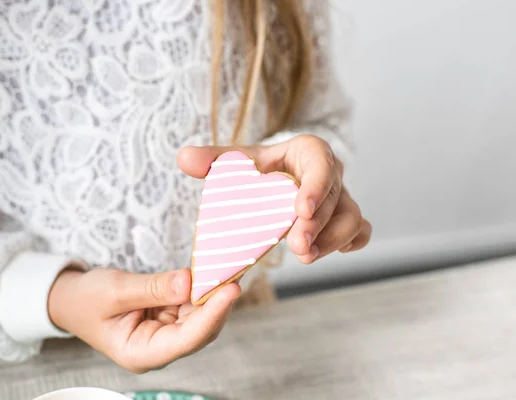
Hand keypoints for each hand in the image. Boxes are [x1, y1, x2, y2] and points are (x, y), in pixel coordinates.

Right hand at [48, 267, 240, 372]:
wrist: (71, 300)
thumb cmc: (86, 299)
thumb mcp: (115, 289)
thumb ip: (153, 288)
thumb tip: (189, 281)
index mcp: (140, 353)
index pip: (186, 339)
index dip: (212, 315)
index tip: (230, 289)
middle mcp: (158, 349)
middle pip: (200, 330)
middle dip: (218, 302)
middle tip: (234, 272)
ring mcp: (165, 335)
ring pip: (200, 318)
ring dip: (213, 294)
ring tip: (227, 268)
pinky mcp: (169, 319)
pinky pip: (192, 306)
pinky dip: (202, 289)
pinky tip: (212, 272)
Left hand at [178, 134, 370, 263]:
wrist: (278, 176)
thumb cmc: (259, 168)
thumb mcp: (238, 160)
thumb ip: (213, 159)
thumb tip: (183, 158)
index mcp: (307, 152)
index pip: (320, 163)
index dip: (315, 186)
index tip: (300, 209)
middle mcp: (330, 174)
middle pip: (334, 199)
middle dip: (317, 226)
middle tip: (297, 247)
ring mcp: (340, 199)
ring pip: (352, 219)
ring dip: (331, 241)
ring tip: (305, 257)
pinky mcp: (344, 219)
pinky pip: (360, 232)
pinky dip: (349, 243)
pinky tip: (327, 253)